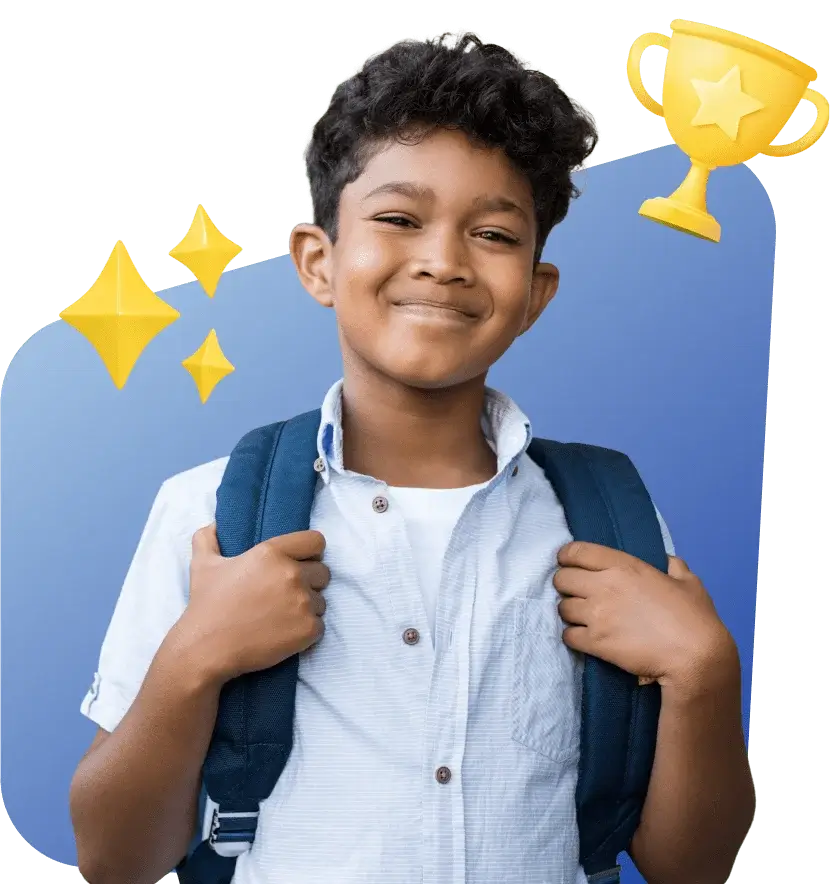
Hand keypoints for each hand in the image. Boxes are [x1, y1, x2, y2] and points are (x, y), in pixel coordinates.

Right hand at [175, 524, 329, 683]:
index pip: (316, 541)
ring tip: (281, 617)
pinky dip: (306, 631)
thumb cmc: (207, 606)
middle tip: (286, 595)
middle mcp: (291, 574)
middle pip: (323, 572)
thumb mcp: (203, 565)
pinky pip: (319, 626)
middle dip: (309, 582)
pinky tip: (284, 633)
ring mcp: (302, 602)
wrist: (206, 649)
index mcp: (272, 552)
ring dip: (307, 608)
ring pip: (321, 601)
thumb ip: (208, 538)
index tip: (301, 563)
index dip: (310, 552)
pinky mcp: (308, 629)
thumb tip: (214, 524)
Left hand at [553, 542, 734, 693]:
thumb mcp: (689, 582)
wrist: (695, 656)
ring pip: (562, 608)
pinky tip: (585, 638)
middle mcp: (603, 586)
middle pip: (561, 579)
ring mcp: (596, 615)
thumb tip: (667, 561)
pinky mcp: (594, 642)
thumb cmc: (694, 617)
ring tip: (583, 617)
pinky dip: (573, 636)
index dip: (567, 556)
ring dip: (570, 612)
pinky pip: (567, 635)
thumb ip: (674, 566)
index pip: (577, 551)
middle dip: (566, 585)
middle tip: (577, 593)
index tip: (568, 563)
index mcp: (624, 566)